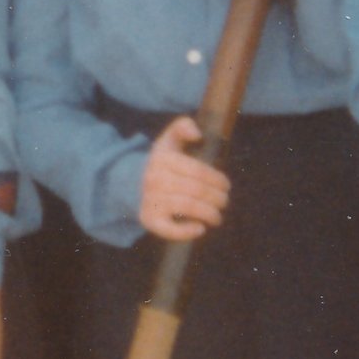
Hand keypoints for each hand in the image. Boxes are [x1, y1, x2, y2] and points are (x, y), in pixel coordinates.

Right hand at [138, 115, 230, 240]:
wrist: (132, 185)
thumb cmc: (162, 163)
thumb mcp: (169, 141)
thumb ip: (182, 127)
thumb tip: (197, 134)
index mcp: (162, 158)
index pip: (198, 171)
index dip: (216, 179)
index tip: (226, 186)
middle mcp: (154, 179)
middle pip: (196, 190)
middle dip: (217, 198)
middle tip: (224, 201)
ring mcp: (150, 200)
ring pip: (188, 207)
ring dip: (209, 213)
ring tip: (217, 216)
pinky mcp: (148, 220)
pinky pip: (170, 229)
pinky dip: (187, 231)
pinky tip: (200, 229)